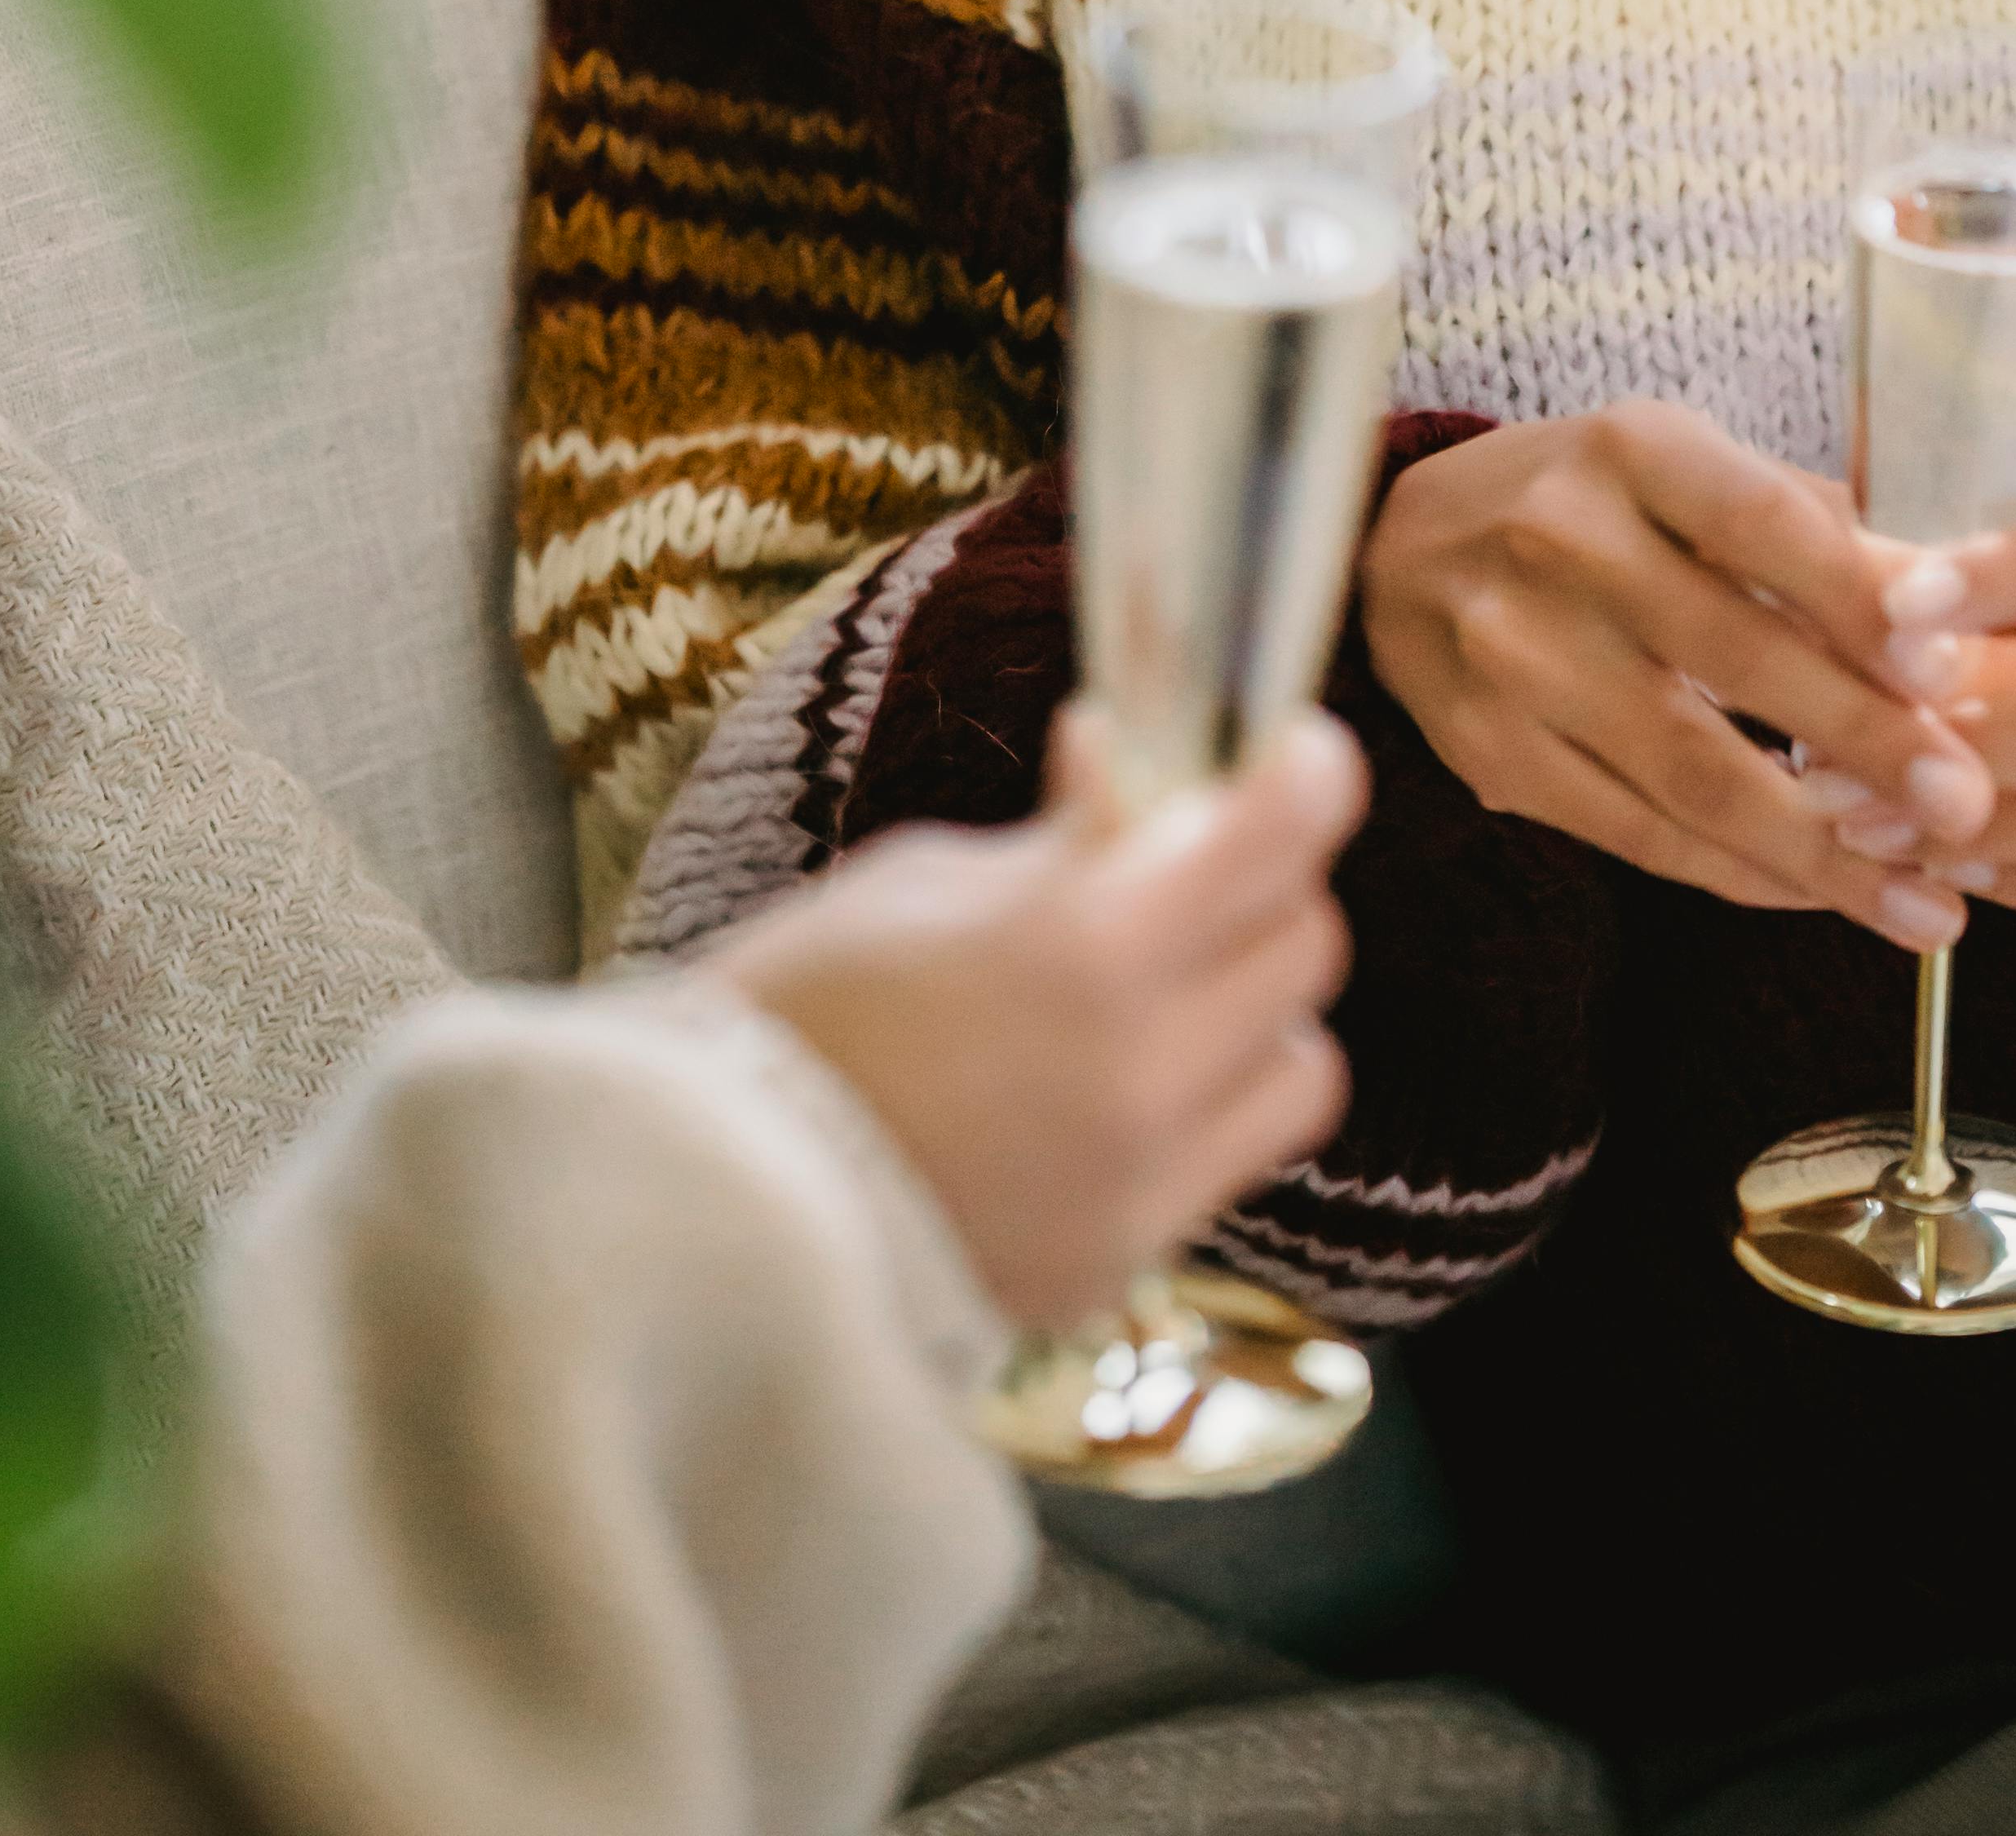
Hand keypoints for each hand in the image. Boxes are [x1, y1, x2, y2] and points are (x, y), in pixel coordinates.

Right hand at [706, 705, 1363, 1328]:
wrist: (708, 1205)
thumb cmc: (804, 1006)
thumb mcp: (928, 878)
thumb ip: (1062, 836)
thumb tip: (1131, 764)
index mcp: (1089, 943)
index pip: (1281, 834)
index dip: (1306, 774)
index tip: (1291, 752)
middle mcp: (1144, 1068)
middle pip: (1305, 946)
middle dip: (1263, 890)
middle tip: (1192, 871)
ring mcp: (1145, 1181)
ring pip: (1299, 1066)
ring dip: (1254, 1013)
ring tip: (1162, 996)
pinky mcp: (1126, 1262)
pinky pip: (1231, 1163)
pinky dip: (1206, 1111)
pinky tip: (1116, 1090)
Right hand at [1359, 403, 1993, 947]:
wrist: (1400, 549)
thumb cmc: (1590, 504)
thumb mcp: (1693, 474)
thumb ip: (1824, 538)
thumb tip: (1971, 616)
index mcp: (1632, 449)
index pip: (1759, 521)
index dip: (1854, 598)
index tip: (1949, 671)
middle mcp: (1560, 541)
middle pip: (1731, 654)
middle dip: (1862, 742)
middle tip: (1965, 809)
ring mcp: (1511, 654)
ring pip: (1686, 773)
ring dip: (1817, 850)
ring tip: (1924, 903)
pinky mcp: (1488, 752)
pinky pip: (1635, 834)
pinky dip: (1739, 874)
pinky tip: (1822, 895)